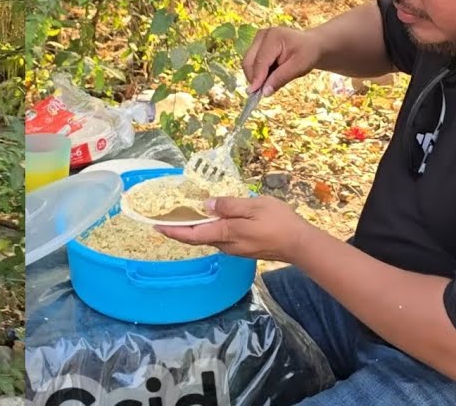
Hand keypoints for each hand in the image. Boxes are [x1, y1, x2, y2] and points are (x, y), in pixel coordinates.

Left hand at [155, 195, 318, 262]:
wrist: (300, 245)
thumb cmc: (279, 222)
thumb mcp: (254, 206)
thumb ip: (228, 206)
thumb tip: (205, 205)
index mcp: (226, 234)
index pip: (192, 234)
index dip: (173, 230)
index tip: (155, 226)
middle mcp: (226, 245)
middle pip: (197, 238)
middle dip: (178, 230)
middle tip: (163, 219)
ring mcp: (235, 249)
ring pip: (208, 238)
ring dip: (193, 229)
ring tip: (182, 216)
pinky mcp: (243, 248)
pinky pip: (219, 238)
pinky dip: (207, 229)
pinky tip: (208, 219)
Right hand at [242, 26, 322, 95]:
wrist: (312, 44)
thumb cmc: (308, 53)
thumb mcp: (299, 67)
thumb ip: (281, 78)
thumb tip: (264, 92)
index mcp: (274, 36)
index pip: (260, 61)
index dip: (256, 78)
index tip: (254, 93)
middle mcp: (262, 35)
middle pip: (249, 61)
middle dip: (254, 78)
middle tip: (263, 91)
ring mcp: (258, 40)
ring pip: (248, 63)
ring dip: (257, 75)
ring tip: (273, 79)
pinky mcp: (257, 45)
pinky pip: (252, 63)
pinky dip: (259, 72)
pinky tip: (271, 74)